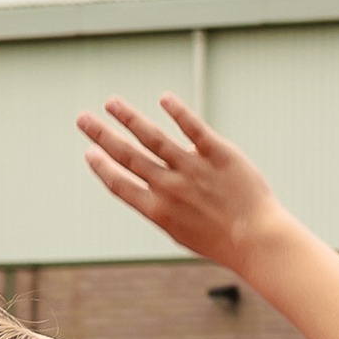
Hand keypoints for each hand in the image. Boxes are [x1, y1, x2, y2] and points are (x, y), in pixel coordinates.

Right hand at [74, 95, 291, 272]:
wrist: (257, 240)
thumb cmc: (221, 241)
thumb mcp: (181, 231)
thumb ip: (162, 206)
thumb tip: (151, 184)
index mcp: (157, 210)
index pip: (119, 184)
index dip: (101, 166)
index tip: (88, 151)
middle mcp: (169, 187)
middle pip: (128, 156)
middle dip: (102, 135)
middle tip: (82, 118)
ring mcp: (193, 169)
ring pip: (153, 138)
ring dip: (129, 118)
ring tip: (112, 103)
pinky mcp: (218, 154)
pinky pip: (194, 128)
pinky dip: (178, 112)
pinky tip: (163, 98)